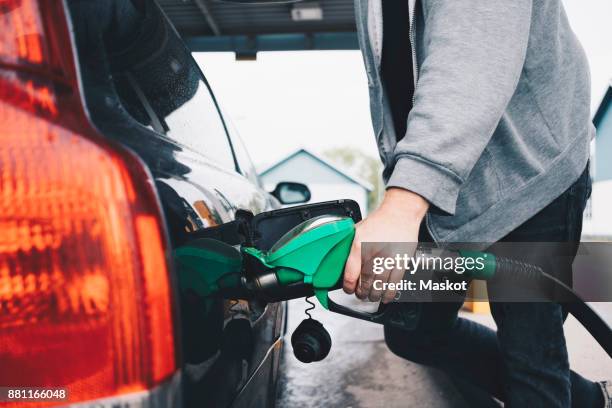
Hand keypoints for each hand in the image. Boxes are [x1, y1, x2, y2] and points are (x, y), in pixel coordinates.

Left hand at [342, 188, 428, 302]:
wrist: (400, 213)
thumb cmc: (379, 222)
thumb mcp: (357, 230)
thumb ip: (350, 246)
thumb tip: (341, 260)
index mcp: (358, 246)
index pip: (350, 274)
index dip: (348, 286)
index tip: (348, 289)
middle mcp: (372, 253)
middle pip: (365, 282)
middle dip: (361, 292)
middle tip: (360, 294)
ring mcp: (388, 259)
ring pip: (379, 285)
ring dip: (373, 294)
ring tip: (371, 296)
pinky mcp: (401, 262)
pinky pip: (394, 283)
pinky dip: (389, 293)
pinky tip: (385, 297)